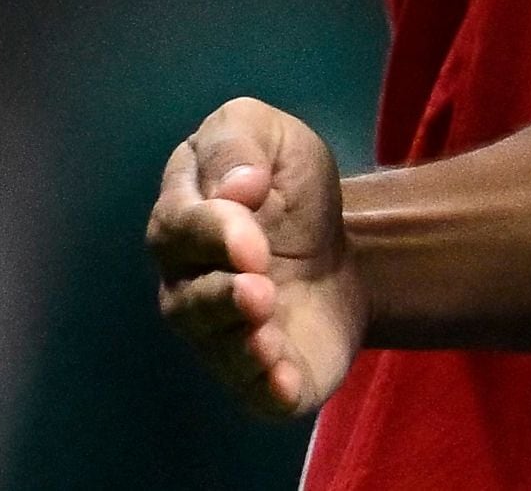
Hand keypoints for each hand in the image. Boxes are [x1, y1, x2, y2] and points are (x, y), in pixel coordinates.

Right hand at [149, 100, 359, 418]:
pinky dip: (266, 388)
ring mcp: (221, 334)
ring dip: (239, 339)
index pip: (179, 226)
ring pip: (215, 344)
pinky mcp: (260, 374)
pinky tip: (282, 383)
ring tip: (266, 331)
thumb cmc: (293, 193)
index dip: (213, 225)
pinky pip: (254, 390)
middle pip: (188, 296)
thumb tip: (235, 186)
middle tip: (258, 282)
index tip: (251, 211)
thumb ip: (239, 141)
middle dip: (220, 291)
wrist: (350, 250)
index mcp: (184, 224)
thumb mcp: (275, 140)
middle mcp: (190, 286)